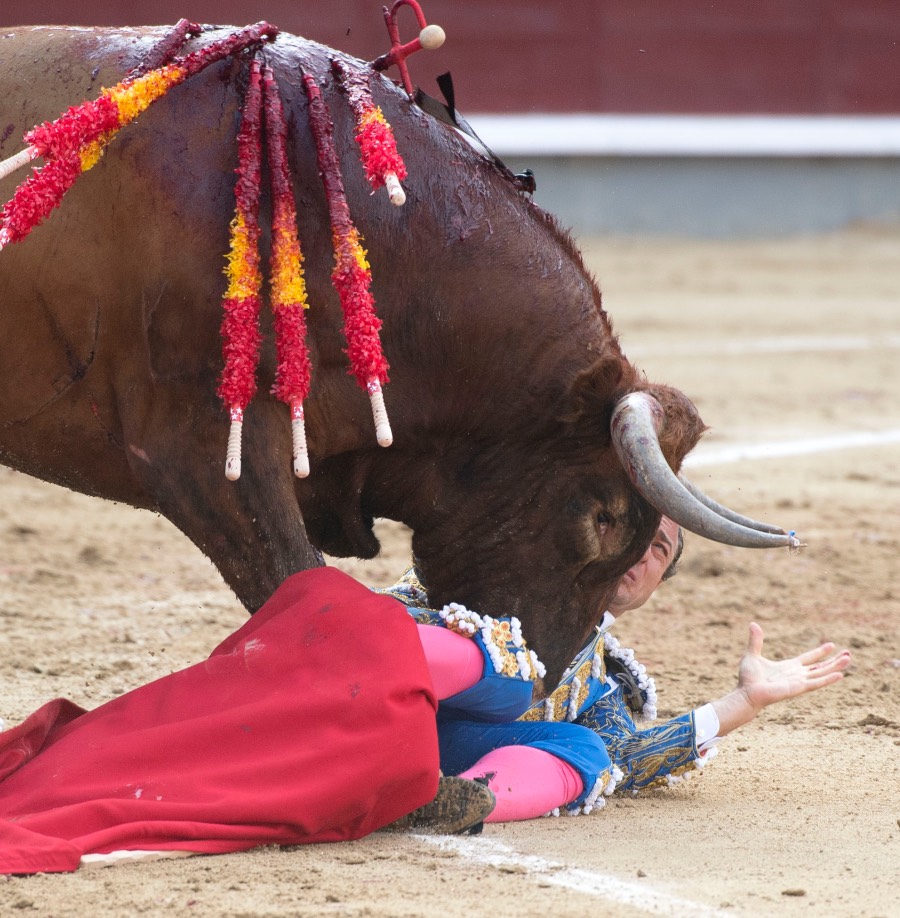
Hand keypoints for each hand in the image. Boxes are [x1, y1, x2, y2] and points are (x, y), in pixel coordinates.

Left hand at [711, 623, 850, 737]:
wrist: (746, 693)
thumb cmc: (749, 678)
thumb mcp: (752, 654)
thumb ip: (756, 640)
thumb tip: (753, 624)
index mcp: (789, 667)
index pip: (809, 658)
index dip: (820, 652)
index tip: (832, 645)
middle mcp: (797, 675)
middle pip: (820, 666)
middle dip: (834, 660)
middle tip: (848, 653)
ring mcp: (799, 682)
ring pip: (822, 673)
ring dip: (835, 666)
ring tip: (848, 659)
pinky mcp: (798, 688)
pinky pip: (816, 682)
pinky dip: (827, 679)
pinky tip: (839, 675)